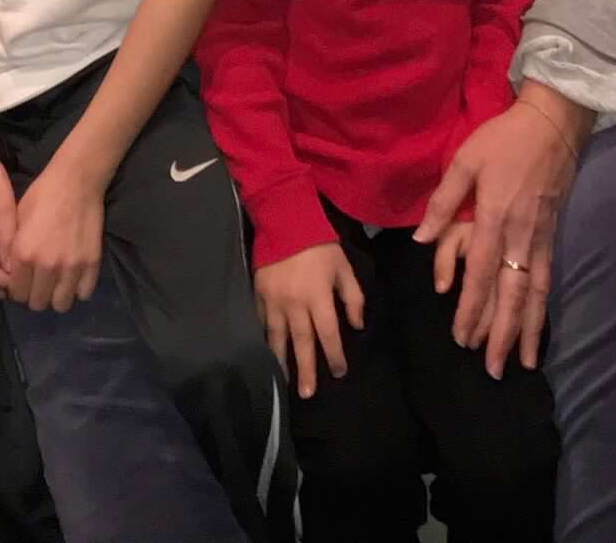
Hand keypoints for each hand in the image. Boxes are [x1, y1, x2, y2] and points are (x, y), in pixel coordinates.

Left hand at [7, 160, 105, 312]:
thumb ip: (13, 251)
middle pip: (37, 303)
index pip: (16, 294)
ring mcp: (71, 267)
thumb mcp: (17, 219)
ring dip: (57, 295)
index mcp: (23, 254)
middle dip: (36, 295)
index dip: (18, 289)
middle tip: (40, 281)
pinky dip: (78, 288)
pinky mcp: (92, 263)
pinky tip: (74, 276)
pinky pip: (83, 294)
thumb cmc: (42, 195)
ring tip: (57, 282)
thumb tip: (11, 275)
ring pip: (61, 305)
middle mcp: (46, 266)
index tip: (23, 281)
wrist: (76, 180)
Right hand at [257, 240, 365, 398]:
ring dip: (281, 362)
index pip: (328, 334)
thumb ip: (353, 297)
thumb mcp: (344, 268)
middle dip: (306, 370)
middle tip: (307, 394)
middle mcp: (295, 304)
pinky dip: (264, 340)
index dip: (334, 355)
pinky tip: (266, 353)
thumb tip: (357, 326)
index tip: (339, 372)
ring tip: (282, 382)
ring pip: (277, 338)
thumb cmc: (319, 246)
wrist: (284, 221)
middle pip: (302, 343)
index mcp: (319, 297)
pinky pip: (261, 323)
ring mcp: (274, 301)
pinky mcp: (258, 295)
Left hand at [413, 90, 582, 377]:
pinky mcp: (551, 235)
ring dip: (525, 331)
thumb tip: (419, 239)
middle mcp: (520, 235)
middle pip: (511, 294)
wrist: (553, 123)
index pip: (481, 274)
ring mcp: (540, 237)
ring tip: (520, 364)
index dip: (471, 309)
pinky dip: (541, 309)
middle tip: (491, 369)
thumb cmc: (503, 138)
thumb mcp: (465, 160)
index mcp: (495, 217)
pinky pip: (545, 280)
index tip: (462, 339)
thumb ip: (443, 201)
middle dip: (501, 334)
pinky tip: (536, 329)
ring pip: (533, 294)